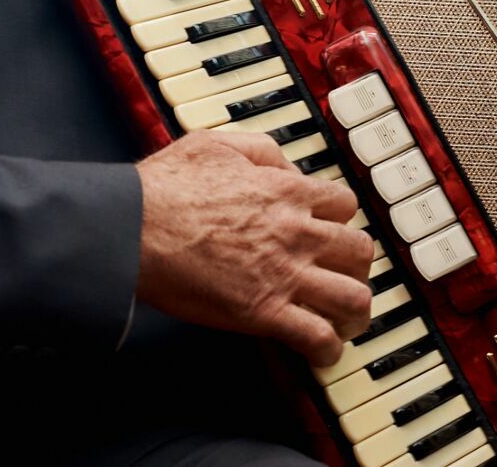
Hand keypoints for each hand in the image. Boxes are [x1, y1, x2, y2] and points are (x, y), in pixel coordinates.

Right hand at [136, 131, 374, 367]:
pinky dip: (327, 350)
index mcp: (287, 191)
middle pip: (360, 251)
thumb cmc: (166, 187)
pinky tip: (320, 353)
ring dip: (354, 311)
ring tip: (344, 321)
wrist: (136, 227)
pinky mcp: (265, 312)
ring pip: (354, 298)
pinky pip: (318, 337)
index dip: (341, 220)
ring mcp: (285, 274)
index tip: (330, 232)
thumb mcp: (217, 143)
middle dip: (356, 266)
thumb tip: (286, 167)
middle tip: (343, 276)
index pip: (345, 205)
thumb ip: (261, 150)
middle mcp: (297, 233)